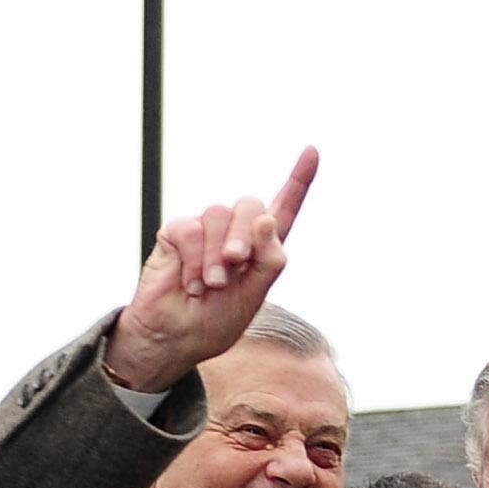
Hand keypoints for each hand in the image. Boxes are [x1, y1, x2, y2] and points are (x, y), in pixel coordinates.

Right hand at [107, 148, 318, 391]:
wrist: (177, 336)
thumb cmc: (217, 320)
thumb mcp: (255, 296)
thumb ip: (269, 260)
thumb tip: (268, 219)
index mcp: (262, 247)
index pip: (284, 207)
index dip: (299, 180)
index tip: (312, 151)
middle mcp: (234, 233)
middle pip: (251, 206)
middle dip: (245, 236)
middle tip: (236, 266)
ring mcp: (204, 231)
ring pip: (218, 215)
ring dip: (216, 255)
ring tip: (212, 284)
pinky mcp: (176, 234)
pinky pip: (189, 230)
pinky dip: (194, 260)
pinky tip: (191, 284)